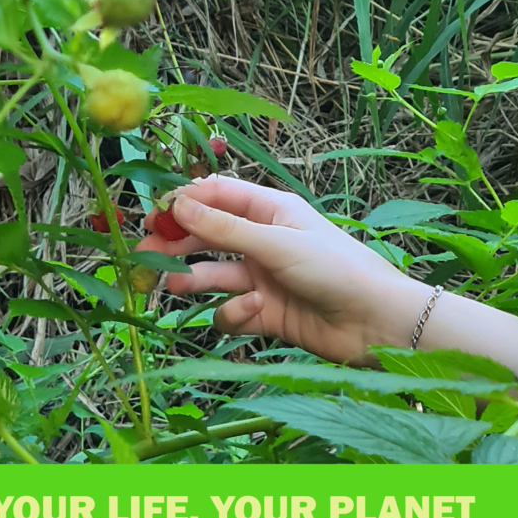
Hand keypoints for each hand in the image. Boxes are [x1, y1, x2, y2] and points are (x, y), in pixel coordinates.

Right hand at [136, 176, 432, 364]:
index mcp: (271, 211)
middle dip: (176, 246)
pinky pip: (232, 312)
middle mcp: (263, 242)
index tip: (151, 216)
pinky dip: (235, 314)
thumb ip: (225, 228)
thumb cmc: (335, 269)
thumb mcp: (277, 243)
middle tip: (143, 258)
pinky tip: (254, 313)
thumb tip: (176, 205)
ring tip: (176, 287)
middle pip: (206, 238)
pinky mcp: (266, 314)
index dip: (182, 203)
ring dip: (195, 281)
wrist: (374, 322)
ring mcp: (264, 278)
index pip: (216, 196)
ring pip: (213, 276)